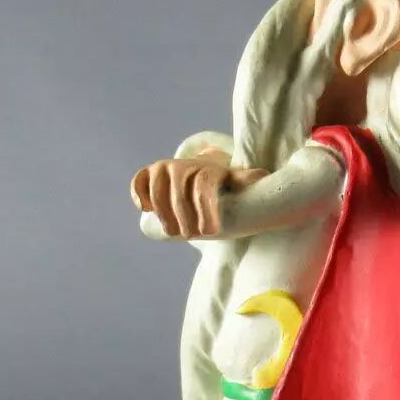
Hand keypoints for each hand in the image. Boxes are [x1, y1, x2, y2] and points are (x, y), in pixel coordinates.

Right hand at [130, 148, 265, 237]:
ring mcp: (165, 168)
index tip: (210, 231)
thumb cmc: (222, 189)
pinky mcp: (149, 175)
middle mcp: (184, 165)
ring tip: (172, 231)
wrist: (201, 178)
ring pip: (158, 187)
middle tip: (189, 234)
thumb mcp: (235, 185)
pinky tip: (145, 209)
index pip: (205, 184)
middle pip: (180, 190)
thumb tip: (260, 175)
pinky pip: (139, 181)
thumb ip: (245, 181)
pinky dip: (139, 193)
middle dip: (184, 214)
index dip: (207, 208)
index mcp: (208, 168)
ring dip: (163, 210)